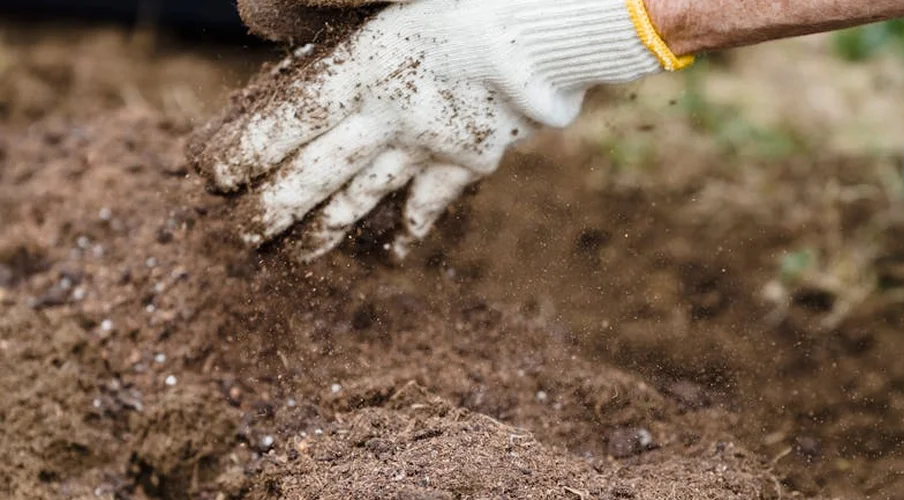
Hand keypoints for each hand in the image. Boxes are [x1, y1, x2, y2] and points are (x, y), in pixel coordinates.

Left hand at [190, 0, 674, 260]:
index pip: (291, 118)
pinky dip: (409, 230)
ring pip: (365, 197)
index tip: (215, 177)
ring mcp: (429, 145)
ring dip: (326, 230)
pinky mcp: (468, 160)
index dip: (249, 151)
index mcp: (366, 66)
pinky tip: (392, 254)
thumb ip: (329, 18)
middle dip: (275, 209)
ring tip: (293, 258)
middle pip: (319, 173)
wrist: (551, 27)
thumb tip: (258, 21)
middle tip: (240, 237)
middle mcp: (389, 114)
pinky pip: (430, 203)